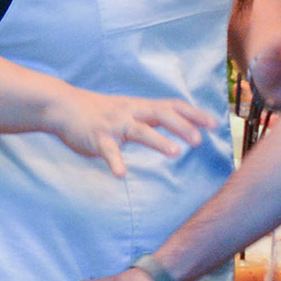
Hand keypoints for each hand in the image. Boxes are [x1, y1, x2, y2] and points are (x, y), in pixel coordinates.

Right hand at [44, 84, 214, 177]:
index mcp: (140, 107)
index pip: (173, 106)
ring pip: (140, 131)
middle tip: (199, 141)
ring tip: (176, 153)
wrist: (64, 107)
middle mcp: (131, 112)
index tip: (215, 124)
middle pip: (162, 115)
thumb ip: (149, 119)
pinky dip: (116, 162)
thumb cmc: (98, 112)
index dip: (194, 114)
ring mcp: (115, 125)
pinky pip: (108, 151)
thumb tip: (175, 129)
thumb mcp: (128, 111)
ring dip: (159, 141)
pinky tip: (122, 174)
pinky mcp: (98, 138)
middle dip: (182, 126)